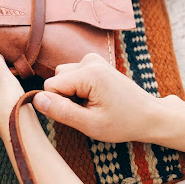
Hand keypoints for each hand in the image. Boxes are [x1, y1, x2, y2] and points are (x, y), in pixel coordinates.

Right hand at [33, 53, 165, 142]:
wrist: (148, 115)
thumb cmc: (122, 123)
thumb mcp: (90, 125)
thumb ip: (61, 111)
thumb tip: (36, 99)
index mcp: (89, 73)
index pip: (50, 86)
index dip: (59, 104)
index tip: (80, 114)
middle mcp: (90, 60)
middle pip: (56, 79)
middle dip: (65, 98)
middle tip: (89, 111)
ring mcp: (93, 59)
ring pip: (62, 77)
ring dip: (71, 93)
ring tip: (93, 105)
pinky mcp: (94, 62)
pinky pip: (72, 74)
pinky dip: (78, 88)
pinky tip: (95, 98)